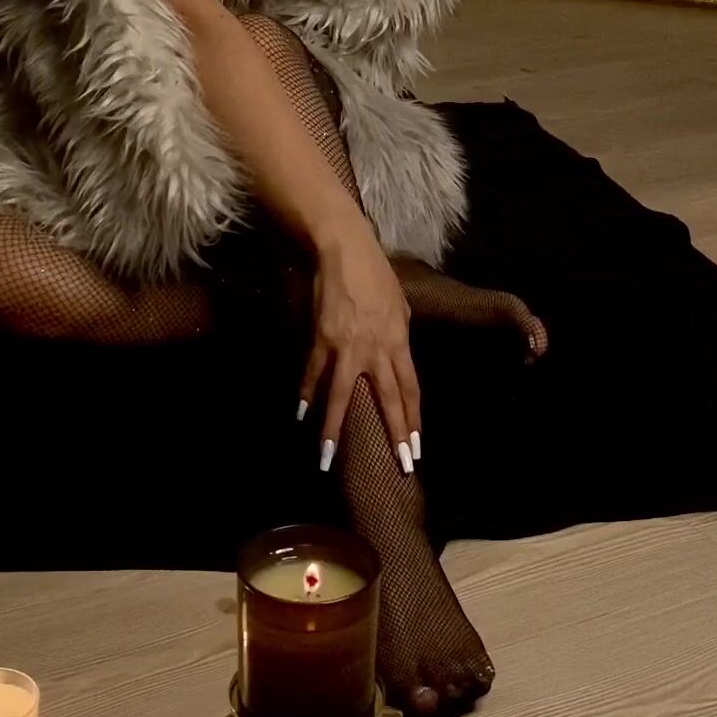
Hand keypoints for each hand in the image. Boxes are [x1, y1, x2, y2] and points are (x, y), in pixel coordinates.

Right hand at [299, 221, 420, 474]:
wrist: (344, 250)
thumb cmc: (375, 273)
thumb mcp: (399, 304)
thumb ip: (399, 333)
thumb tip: (397, 351)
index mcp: (399, 341)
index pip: (410, 389)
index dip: (412, 419)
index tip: (415, 447)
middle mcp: (377, 349)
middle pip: (388, 399)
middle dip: (395, 434)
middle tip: (399, 466)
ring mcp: (348, 346)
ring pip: (343, 396)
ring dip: (334, 429)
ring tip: (327, 456)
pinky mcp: (321, 338)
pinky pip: (314, 373)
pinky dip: (307, 394)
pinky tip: (301, 414)